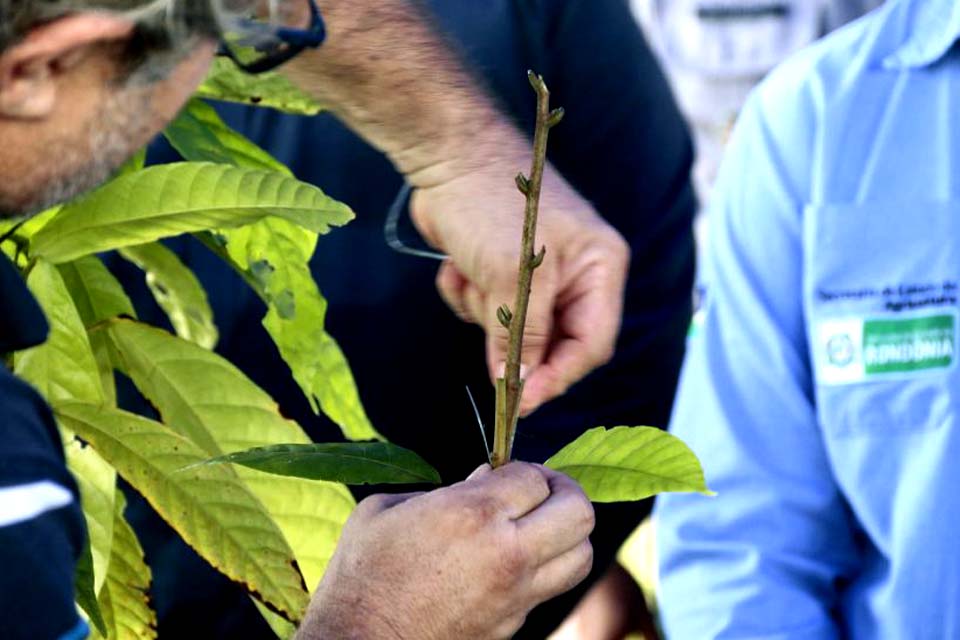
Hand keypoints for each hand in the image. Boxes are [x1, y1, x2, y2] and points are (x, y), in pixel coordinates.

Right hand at [298, 462, 594, 639]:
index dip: (522, 468)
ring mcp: (516, 596)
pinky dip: (545, 569)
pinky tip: (514, 562)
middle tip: (541, 490)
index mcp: (472, 514)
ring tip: (539, 526)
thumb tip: (484, 478)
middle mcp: (506, 553)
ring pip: (581, 556)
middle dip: (564, 492)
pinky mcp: (513, 626)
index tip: (505, 472)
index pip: (535, 477)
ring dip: (567, 534)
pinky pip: (552, 589)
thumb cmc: (361, 574)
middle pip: (579, 512)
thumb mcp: (386, 509)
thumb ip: (444, 489)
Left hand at [411, 152, 629, 415]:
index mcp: (599, 268)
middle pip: (551, 342)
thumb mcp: (515, 276)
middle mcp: (574, 274)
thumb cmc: (493, 204)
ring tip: (469, 275)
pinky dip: (465, 294)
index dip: (558, 376)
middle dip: (514, 344)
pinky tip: (455, 265)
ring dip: (482, 312)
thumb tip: (518, 384)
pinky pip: (485, 309)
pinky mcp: (498, 271)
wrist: (443, 154)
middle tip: (488, 361)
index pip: (591, 343)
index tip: (523, 402)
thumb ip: (524, 335)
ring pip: (512, 330)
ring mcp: (535, 273)